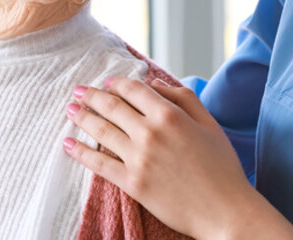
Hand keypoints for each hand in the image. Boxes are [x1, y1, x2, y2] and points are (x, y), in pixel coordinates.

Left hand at [64, 77, 292, 239]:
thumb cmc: (222, 167)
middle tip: (78, 91)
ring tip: (70, 110)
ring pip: (101, 131)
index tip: (107, 83)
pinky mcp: (132, 183)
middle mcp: (150, 133)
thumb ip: (183, 97)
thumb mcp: (210, 124)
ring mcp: (139, 158)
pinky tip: (67, 144)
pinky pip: (98, 164)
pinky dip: (79, 152)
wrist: (225, 211)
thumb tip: (154, 81)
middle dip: (91, 95)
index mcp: (170, 115)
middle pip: (112, 106)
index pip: (133, 90)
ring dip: (81, 117)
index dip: (117, 84)